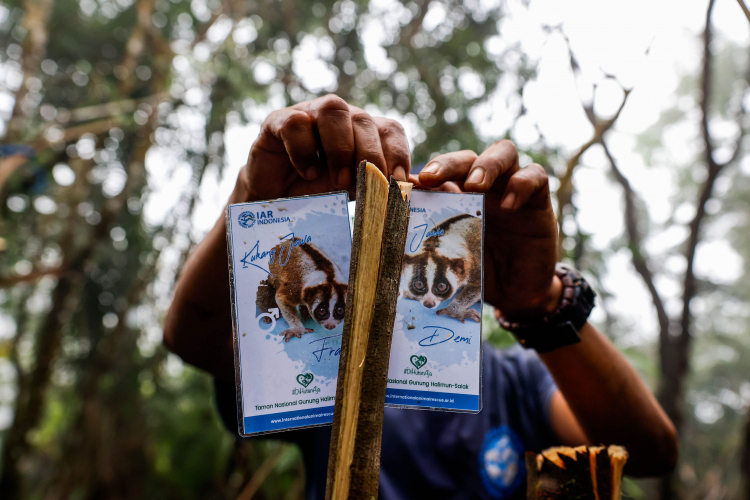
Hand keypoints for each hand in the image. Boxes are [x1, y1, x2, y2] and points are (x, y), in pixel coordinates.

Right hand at [234, 95, 410, 202]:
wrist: (273, 201)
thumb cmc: (318, 194)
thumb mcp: (354, 192)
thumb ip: (382, 186)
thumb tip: (419, 187)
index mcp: (363, 132)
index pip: (390, 129)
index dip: (398, 153)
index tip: (399, 181)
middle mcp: (340, 117)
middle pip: (363, 119)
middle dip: (370, 154)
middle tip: (365, 184)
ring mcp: (308, 114)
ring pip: (333, 108)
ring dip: (340, 147)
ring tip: (338, 181)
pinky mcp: (277, 122)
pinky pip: (295, 122)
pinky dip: (304, 149)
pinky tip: (308, 173)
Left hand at [413, 140, 560, 318]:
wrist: (515, 293)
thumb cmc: (480, 272)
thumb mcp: (452, 256)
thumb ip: (433, 237)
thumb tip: (399, 220)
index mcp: (458, 196)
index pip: (440, 171)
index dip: (423, 173)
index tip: (406, 184)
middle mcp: (484, 187)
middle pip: (467, 157)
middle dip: (447, 163)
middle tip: (432, 178)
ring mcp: (511, 189)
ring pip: (504, 152)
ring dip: (487, 164)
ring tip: (476, 185)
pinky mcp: (538, 200)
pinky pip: (536, 176)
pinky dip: (522, 184)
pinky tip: (508, 206)